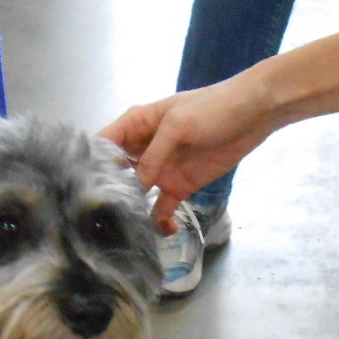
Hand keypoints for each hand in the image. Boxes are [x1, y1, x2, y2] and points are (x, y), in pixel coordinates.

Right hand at [99, 76, 278, 231]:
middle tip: (102, 215)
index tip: (84, 185)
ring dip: (132, 210)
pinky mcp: (179, 186)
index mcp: (137, 124)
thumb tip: (136, 184)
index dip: (92, 162)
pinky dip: (160, 221)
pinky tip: (161, 231)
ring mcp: (161, 169)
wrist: (254, 114)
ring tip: (126, 228)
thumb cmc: (213, 107)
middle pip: (116, 173)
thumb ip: (154, 154)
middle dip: (109, 192)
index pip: (104, 144)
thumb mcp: (178, 124)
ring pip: (137, 194)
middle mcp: (143, 148)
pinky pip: (163, 208)